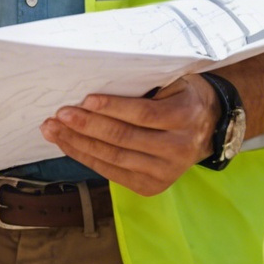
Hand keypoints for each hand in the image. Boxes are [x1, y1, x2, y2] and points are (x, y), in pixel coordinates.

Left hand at [39, 75, 219, 196]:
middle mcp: (178, 149)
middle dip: (87, 126)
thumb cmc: (182, 96)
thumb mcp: (174, 82)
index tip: (85, 99)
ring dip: (79, 144)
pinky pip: (113, 172)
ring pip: (115, 158)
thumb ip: (145, 85)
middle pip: (124, 139)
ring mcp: (165, 172)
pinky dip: (87, 158)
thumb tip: (97, 77)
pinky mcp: (152, 186)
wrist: (210, 128)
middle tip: (59, 114)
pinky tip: (68, 145)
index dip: (113, 108)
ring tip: (53, 130)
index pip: (144, 114)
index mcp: (185, 117)